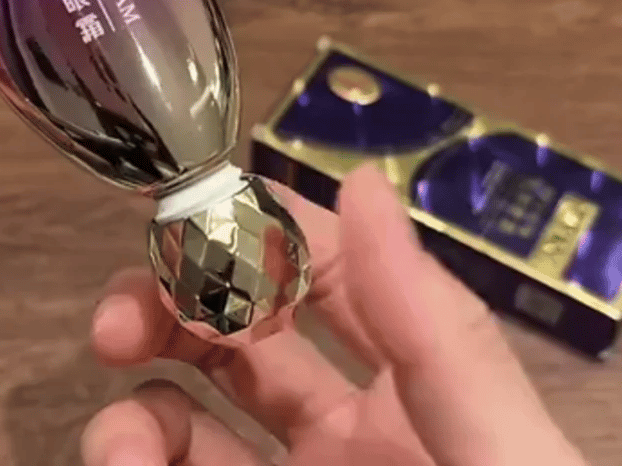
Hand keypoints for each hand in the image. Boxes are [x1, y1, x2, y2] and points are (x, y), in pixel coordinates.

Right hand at [84, 166, 588, 465]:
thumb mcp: (501, 459)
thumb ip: (439, 332)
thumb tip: (362, 182)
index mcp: (417, 384)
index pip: (327, 268)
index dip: (261, 224)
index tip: (186, 204)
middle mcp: (348, 428)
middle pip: (247, 329)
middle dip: (178, 301)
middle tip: (124, 311)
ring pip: (193, 409)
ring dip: (143, 394)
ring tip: (119, 422)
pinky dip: (135, 457)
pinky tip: (119, 462)